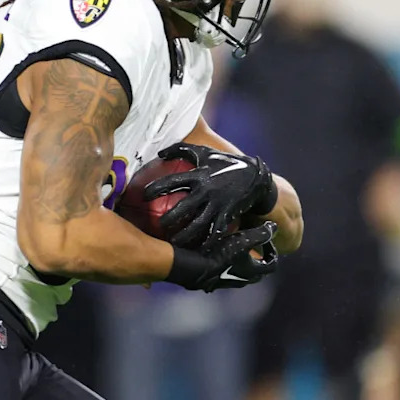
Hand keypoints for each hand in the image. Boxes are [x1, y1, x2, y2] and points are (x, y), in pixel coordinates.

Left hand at [143, 142, 277, 247]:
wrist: (256, 177)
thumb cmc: (225, 163)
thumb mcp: (204, 152)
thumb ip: (180, 150)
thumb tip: (159, 153)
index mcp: (199, 175)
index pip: (172, 181)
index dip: (155, 189)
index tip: (143, 196)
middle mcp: (207, 190)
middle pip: (183, 208)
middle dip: (168, 220)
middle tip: (158, 227)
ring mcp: (218, 204)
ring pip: (198, 225)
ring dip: (184, 236)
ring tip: (173, 243)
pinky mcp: (228, 215)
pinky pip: (214, 232)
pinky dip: (205, 242)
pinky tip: (196, 250)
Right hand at [165, 221, 278, 292]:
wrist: (195, 269)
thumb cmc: (222, 254)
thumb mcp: (243, 239)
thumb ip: (261, 233)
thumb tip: (274, 227)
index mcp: (254, 271)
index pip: (271, 264)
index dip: (271, 251)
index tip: (267, 241)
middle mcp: (243, 280)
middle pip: (256, 272)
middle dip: (256, 260)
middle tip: (251, 246)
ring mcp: (226, 283)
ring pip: (239, 274)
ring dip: (239, 263)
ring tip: (232, 250)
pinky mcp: (212, 283)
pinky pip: (222, 274)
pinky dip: (223, 266)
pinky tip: (214, 255)